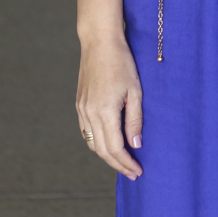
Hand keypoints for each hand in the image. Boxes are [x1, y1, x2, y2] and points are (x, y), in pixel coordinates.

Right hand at [76, 35, 143, 178]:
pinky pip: (86, 131)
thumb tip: (135, 145)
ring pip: (92, 143)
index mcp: (105, 111)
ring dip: (106, 156)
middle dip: (117, 164)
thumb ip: (135, 121)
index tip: (137, 171)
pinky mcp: (79, 104)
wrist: (99, 43)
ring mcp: (82, 109)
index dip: (126, 163)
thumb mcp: (135, 92)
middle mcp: (89, 113)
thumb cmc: (122, 63)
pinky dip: (97, 142)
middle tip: (132, 173)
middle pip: (102, 150)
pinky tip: (108, 144)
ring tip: (122, 162)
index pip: (115, 148)